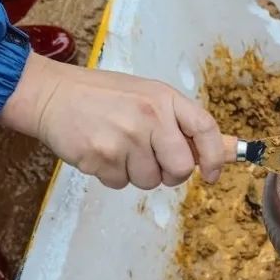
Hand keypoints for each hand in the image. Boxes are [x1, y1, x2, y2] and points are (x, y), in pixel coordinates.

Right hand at [0, 53, 226, 189]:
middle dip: (169, 174)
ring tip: (118, 148)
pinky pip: (121, 184)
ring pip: (149, 181)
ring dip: (136, 173)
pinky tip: (101, 152)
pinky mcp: (101, 157)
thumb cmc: (103, 97)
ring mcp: (125, 138)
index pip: (206, 128)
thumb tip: (228, 152)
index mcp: (164, 98)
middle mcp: (149, 116)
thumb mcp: (148, 97)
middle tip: (151, 160)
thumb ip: (182, 124)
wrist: (52, 95)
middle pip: (181, 168)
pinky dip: (112, 175)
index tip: (211, 174)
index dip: (215, 156)